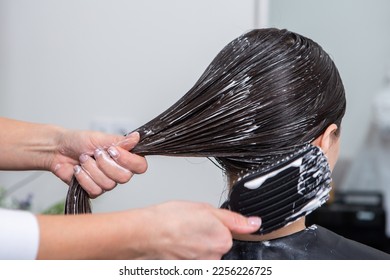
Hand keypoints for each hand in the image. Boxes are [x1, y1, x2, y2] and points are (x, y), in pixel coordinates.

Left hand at [50, 130, 146, 196]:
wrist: (58, 150)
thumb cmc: (80, 141)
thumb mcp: (101, 137)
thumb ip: (120, 141)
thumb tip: (137, 137)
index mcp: (125, 157)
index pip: (140, 165)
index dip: (128, 160)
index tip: (113, 151)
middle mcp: (119, 171)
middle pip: (125, 177)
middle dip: (105, 164)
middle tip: (95, 153)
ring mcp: (108, 182)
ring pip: (108, 184)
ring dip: (92, 169)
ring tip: (83, 159)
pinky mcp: (95, 190)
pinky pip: (95, 190)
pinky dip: (84, 178)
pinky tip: (78, 170)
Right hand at [135, 201, 260, 258]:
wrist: (144, 234)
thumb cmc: (169, 220)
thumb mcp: (206, 209)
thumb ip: (234, 219)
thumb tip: (254, 223)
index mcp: (223, 240)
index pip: (229, 236)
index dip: (217, 227)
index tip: (203, 224)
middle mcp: (215, 258)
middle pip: (217, 247)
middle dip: (206, 237)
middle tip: (190, 227)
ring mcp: (200, 266)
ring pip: (203, 254)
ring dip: (194, 245)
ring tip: (180, 235)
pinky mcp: (187, 270)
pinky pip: (191, 260)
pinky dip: (185, 253)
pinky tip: (175, 244)